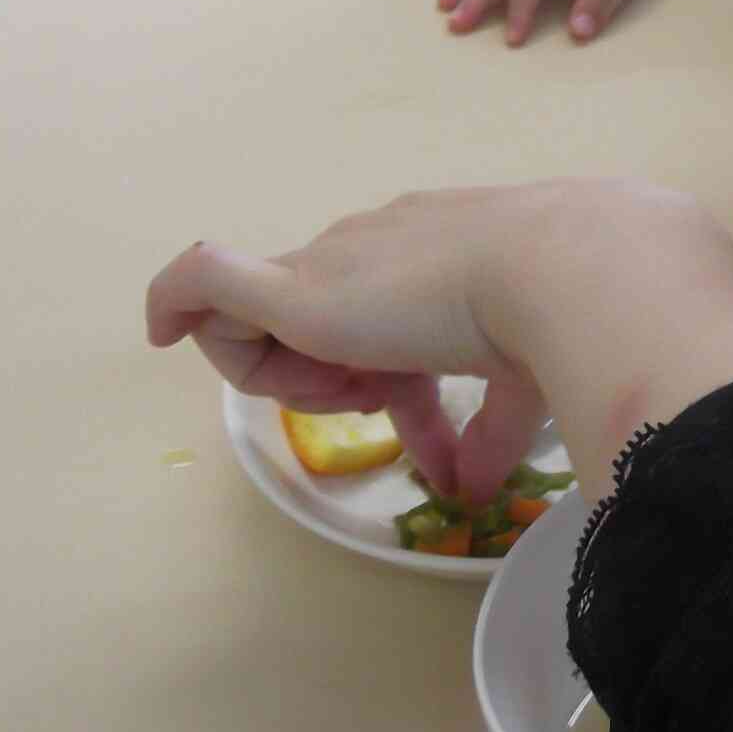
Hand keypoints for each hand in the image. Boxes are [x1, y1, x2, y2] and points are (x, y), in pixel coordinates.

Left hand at [148, 179, 732, 500]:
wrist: (572, 265)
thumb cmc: (570, 311)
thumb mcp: (530, 375)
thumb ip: (497, 428)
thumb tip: (475, 490)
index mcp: (444, 247)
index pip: (385, 312)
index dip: (386, 373)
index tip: (418, 421)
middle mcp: (382, 240)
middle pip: (318, 311)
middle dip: (336, 374)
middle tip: (384, 404)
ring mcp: (333, 260)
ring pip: (270, 314)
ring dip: (297, 372)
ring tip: (352, 395)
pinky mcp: (292, 286)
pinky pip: (205, 280)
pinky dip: (177, 300)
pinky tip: (159, 330)